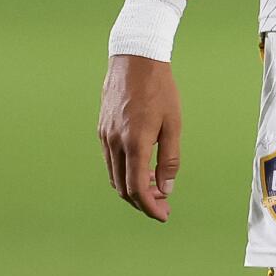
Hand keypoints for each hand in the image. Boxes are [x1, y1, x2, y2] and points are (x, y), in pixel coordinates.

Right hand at [98, 55, 181, 221]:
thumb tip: (167, 188)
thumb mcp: (173, 124)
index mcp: (134, 142)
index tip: (163, 214)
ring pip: (114, 176)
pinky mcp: (102, 130)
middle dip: (142, 201)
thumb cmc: (160, 90)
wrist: (134, 61)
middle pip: (123, 187)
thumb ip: (170, 158)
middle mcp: (114, 143)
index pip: (136, 187)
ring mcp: (105, 137)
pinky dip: (125, 173)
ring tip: (155, 189)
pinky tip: (142, 171)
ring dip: (133, 188)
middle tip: (162, 206)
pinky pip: (110, 161)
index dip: (149, 206)